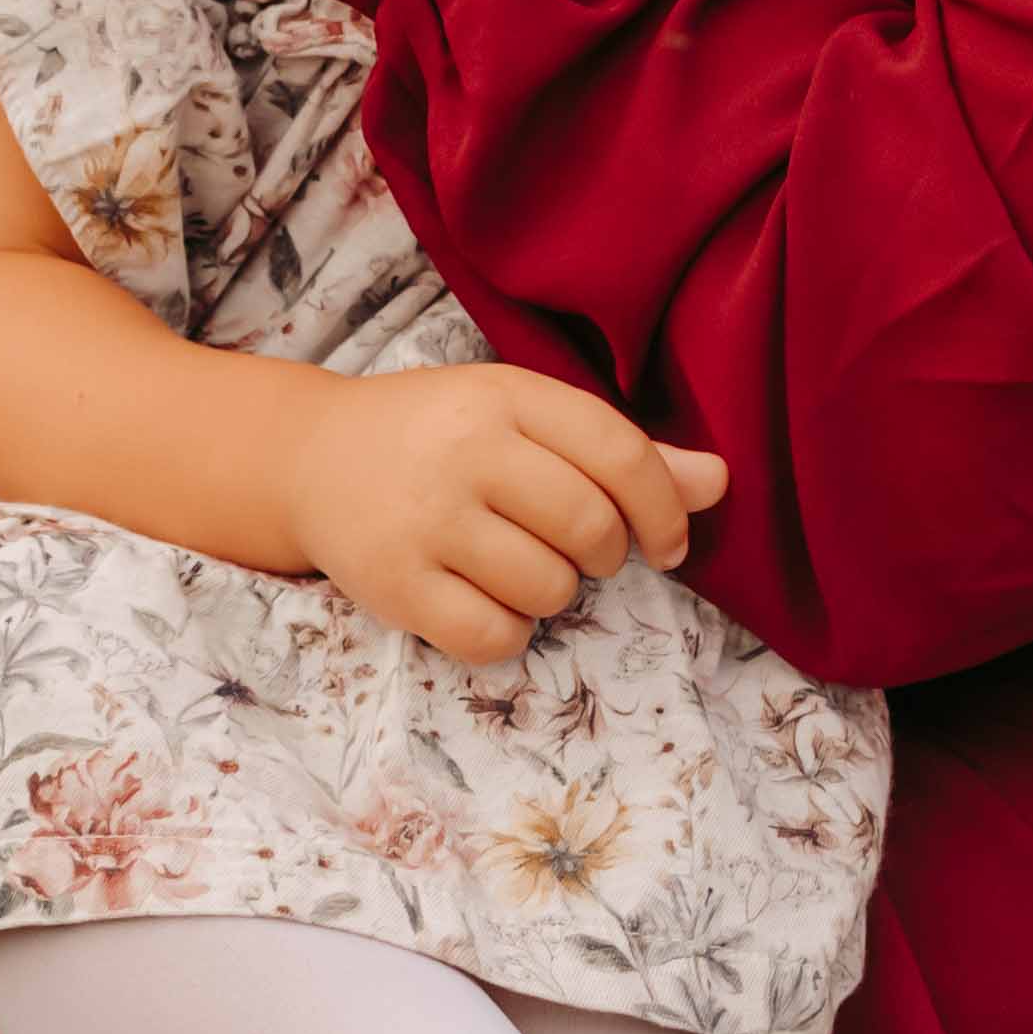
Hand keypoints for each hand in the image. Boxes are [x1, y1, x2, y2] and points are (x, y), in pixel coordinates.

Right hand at [285, 363, 733, 666]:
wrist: (311, 457)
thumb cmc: (440, 434)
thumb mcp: (524, 416)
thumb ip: (618, 452)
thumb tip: (720, 484)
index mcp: (506, 396)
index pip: (620, 454)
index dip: (665, 509)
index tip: (669, 544)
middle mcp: (466, 452)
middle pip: (590, 528)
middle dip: (606, 555)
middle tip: (582, 552)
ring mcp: (426, 521)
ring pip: (548, 588)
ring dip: (555, 593)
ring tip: (520, 565)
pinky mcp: (395, 585)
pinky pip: (494, 637)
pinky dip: (509, 633)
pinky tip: (487, 601)